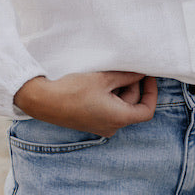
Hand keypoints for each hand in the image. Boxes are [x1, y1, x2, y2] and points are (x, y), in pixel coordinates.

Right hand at [13, 71, 157, 135]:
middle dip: (132, 85)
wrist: (43, 100)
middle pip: (132, 105)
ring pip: (119, 106)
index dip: (151, 92)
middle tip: (125, 67)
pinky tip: (100, 81)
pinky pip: (108, 108)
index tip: (147, 75)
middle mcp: (112, 127)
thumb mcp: (104, 79)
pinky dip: (109, 95)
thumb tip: (141, 73)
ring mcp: (100, 126)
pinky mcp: (90, 122)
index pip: (147, 110)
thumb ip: (126, 76)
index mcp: (119, 119)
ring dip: (119, 89)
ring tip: (109, 72)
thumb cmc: (73, 90)